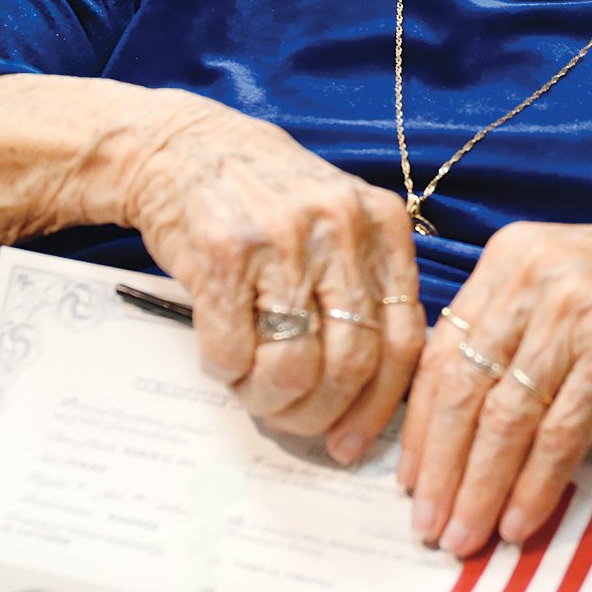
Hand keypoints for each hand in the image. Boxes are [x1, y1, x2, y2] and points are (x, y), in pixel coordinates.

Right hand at [118, 95, 422, 462]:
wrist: (186, 148)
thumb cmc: (268, 201)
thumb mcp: (339, 227)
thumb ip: (365, 292)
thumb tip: (374, 397)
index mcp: (384, 226)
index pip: (405, 340)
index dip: (380, 407)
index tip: (355, 443)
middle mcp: (341, 228)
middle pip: (352, 362)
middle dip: (321, 413)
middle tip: (295, 426)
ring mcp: (283, 238)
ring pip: (295, 365)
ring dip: (271, 401)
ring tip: (255, 395)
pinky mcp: (224, 251)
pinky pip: (233, 348)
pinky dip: (227, 373)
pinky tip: (223, 361)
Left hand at [398, 218, 591, 557]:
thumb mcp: (561, 289)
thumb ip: (507, 331)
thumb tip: (445, 423)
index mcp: (508, 260)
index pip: (443, 353)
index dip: (421, 427)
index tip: (411, 483)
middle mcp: (535, 277)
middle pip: (465, 389)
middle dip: (442, 469)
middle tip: (429, 526)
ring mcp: (576, 312)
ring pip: (506, 417)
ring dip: (481, 488)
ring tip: (468, 536)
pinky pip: (560, 432)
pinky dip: (535, 484)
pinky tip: (521, 521)